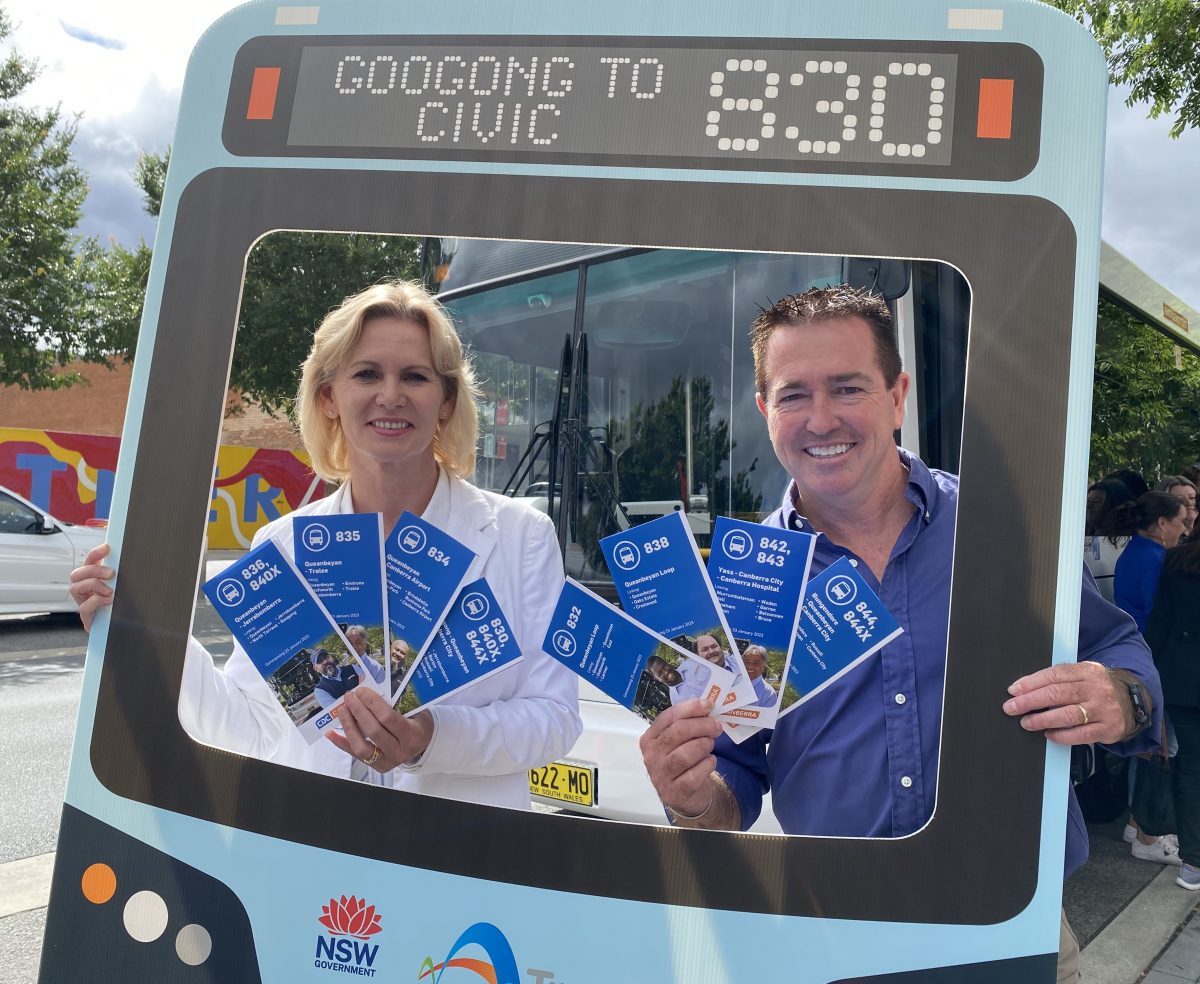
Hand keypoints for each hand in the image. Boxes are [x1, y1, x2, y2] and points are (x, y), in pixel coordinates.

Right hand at [69, 543, 114, 631]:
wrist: (120, 630)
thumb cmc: (120, 606)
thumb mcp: (121, 587)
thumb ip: (119, 577)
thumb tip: (130, 561)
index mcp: (92, 579)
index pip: (89, 562)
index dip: (95, 553)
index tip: (107, 547)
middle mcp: (84, 590)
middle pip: (77, 573)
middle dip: (94, 570)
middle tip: (111, 573)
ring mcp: (83, 603)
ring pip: (76, 587)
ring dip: (94, 585)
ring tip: (110, 591)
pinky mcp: (86, 617)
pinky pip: (84, 607)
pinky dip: (96, 601)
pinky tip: (109, 600)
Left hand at [326, 689, 434, 772]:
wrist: (423, 744)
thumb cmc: (419, 722)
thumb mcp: (416, 710)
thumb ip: (397, 702)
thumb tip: (370, 689)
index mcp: (413, 735)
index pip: (388, 718)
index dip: (372, 703)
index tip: (361, 691)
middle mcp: (400, 752)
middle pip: (373, 732)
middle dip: (358, 711)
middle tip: (349, 696)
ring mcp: (388, 762)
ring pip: (361, 747)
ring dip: (348, 727)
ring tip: (342, 710)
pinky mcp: (377, 766)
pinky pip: (355, 755)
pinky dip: (341, 743)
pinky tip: (330, 733)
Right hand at [638, 699, 721, 816]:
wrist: (685, 795)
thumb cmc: (683, 761)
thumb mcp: (680, 741)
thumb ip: (688, 723)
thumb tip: (707, 706)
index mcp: (650, 738)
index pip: (669, 716)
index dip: (691, 708)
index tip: (709, 705)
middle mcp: (651, 755)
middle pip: (678, 732)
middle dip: (702, 725)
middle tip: (717, 727)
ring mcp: (660, 775)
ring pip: (686, 754)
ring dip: (704, 746)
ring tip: (709, 746)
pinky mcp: (674, 792)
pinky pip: (694, 774)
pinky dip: (707, 765)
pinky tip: (709, 762)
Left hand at [1003, 662, 1130, 744]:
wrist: (1134, 702)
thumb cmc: (1099, 688)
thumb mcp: (1084, 674)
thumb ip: (1060, 678)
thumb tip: (1025, 688)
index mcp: (1087, 671)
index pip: (1054, 674)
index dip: (1031, 682)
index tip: (1013, 690)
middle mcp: (1096, 689)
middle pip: (1058, 694)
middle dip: (1030, 701)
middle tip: (1011, 708)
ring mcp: (1103, 709)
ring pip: (1068, 715)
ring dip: (1043, 720)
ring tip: (1026, 722)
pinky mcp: (1108, 728)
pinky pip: (1081, 734)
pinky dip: (1062, 736)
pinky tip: (1049, 734)